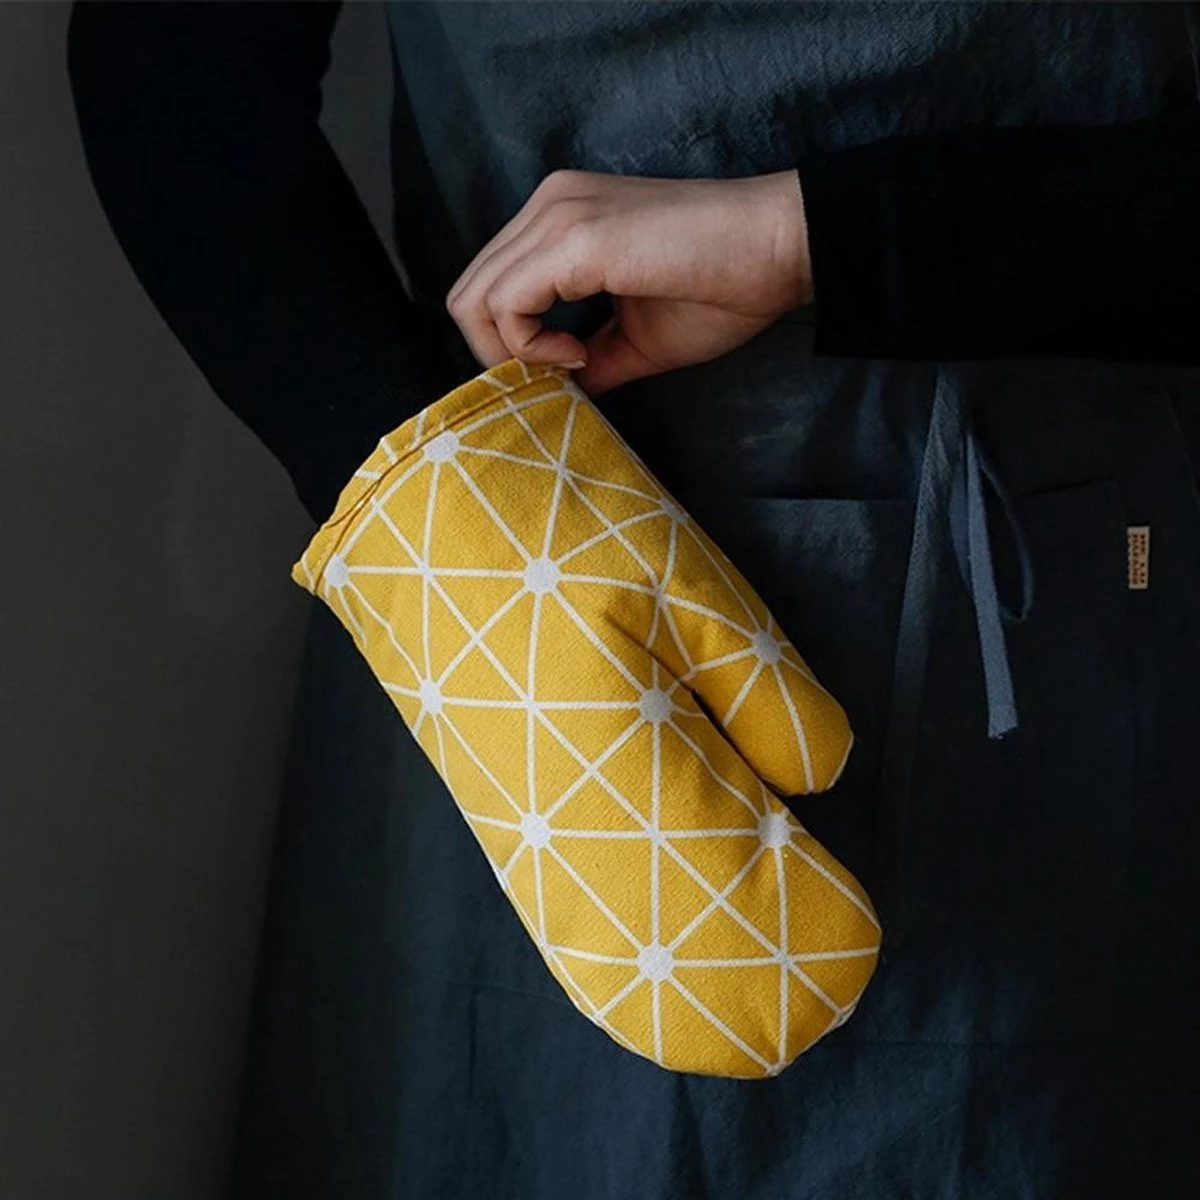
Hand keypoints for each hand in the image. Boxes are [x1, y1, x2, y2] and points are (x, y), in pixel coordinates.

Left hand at [445, 169, 812, 397]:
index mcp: (560, 219)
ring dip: (511, 354)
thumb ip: (591, 361)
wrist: (781, 248)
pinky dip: (528, 346)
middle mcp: (548, 206)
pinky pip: (506, 304)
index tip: (568, 371)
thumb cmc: (724, 288)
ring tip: (573, 367)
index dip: (511, 345)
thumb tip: (558, 395)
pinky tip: (578, 356)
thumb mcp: (638, 338)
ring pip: (474, 299)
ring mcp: (558, 216)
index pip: (491, 286)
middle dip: (498, 354)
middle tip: (555, 380)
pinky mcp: (574, 239)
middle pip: (468, 292)